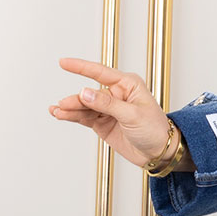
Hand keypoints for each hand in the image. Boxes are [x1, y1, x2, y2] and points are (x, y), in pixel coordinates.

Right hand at [49, 58, 173, 169]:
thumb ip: (108, 104)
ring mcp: (108, 109)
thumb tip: (85, 93)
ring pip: (84, 106)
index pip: (100, 72)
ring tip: (57, 111)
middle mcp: (116, 94)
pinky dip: (72, 116)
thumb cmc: (155, 130)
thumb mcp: (133, 115)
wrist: (159, 153)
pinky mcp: (102, 122)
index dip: (81, 67)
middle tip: (64, 104)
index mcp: (127, 85)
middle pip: (89, 93)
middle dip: (76, 99)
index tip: (64, 62)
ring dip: (70, 108)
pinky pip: (84, 117)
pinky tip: (60, 114)